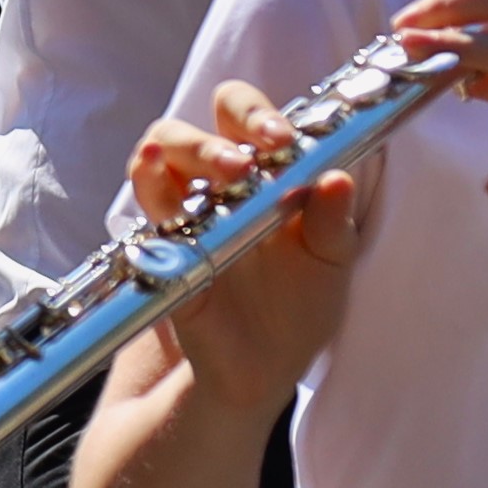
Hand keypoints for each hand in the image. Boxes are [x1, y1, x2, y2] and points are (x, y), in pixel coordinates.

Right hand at [125, 79, 366, 404]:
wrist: (259, 372)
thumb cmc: (298, 309)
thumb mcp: (330, 268)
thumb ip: (335, 225)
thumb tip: (340, 178)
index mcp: (266, 175)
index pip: (249, 117)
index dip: (258, 114)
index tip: (280, 139)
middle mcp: (219, 182)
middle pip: (203, 122)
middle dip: (221, 132)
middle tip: (244, 163)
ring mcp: (185, 209)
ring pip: (163, 148)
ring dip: (186, 148)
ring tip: (220, 172)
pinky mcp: (161, 245)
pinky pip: (147, 205)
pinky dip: (149, 183)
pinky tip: (155, 176)